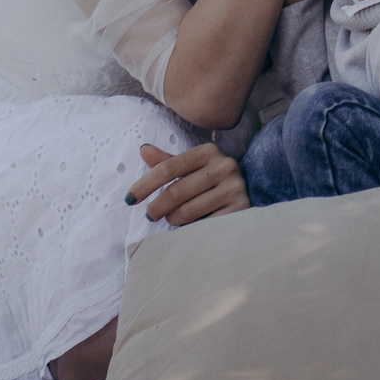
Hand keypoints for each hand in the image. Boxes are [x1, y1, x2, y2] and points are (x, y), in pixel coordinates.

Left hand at [130, 142, 250, 226]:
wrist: (250, 193)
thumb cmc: (210, 181)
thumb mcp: (191, 168)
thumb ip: (167, 161)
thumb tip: (143, 150)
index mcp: (208, 151)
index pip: (168, 168)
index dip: (145, 184)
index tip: (130, 199)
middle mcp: (224, 166)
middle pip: (176, 191)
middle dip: (157, 207)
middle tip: (151, 215)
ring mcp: (234, 189)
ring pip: (188, 211)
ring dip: (173, 220)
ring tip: (172, 219)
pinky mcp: (241, 210)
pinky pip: (203, 226)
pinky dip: (190, 229)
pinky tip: (189, 227)